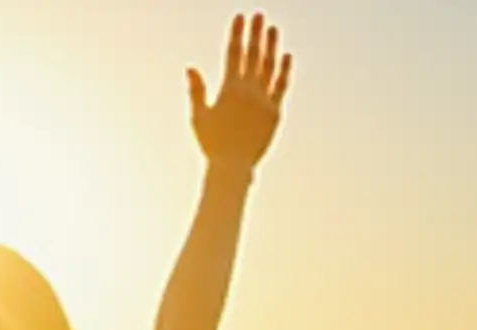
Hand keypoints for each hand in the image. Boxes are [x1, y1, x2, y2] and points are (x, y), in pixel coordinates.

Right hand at [187, 13, 291, 169]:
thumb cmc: (212, 145)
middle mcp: (249, 91)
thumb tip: (190, 67)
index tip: (240, 17)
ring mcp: (265, 100)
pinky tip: (286, 56)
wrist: (233, 167)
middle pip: (253, 55)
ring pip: (270, 66)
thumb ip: (197, 91)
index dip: (237, 34)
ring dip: (271, 46)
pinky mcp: (275, 111)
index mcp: (229, 90)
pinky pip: (281, 85)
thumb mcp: (199, 117)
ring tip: (272, 28)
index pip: (234, 54)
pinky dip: (284, 70)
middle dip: (255, 33)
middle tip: (259, 14)